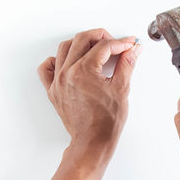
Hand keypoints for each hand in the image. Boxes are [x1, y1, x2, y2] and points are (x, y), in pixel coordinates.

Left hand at [18, 29, 141, 179]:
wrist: (93, 142)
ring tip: (95, 48)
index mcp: (84, 71)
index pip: (104, 46)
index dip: (120, 43)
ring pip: (65, 48)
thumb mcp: (121, 89)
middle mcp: (67, 72)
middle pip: (82, 39)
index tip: (129, 44)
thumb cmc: (106, 122)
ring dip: (81, 43)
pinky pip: (47, 68)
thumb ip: (127, 64)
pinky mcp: (53, 90)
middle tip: (115, 43)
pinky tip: (68, 61)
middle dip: (101, 36)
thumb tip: (133, 50)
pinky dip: (56, 60)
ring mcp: (57, 81)